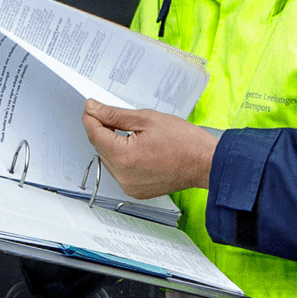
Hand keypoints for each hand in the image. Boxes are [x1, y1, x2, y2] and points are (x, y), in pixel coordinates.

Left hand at [81, 102, 214, 200]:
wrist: (205, 163)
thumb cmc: (184, 142)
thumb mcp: (147, 119)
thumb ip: (114, 114)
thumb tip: (93, 109)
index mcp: (123, 156)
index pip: (94, 133)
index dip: (91, 116)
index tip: (92, 107)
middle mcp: (123, 176)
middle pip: (99, 147)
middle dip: (102, 129)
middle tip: (114, 116)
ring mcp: (129, 186)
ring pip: (108, 159)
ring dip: (112, 145)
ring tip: (131, 133)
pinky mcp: (135, 191)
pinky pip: (119, 172)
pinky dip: (122, 159)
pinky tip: (136, 149)